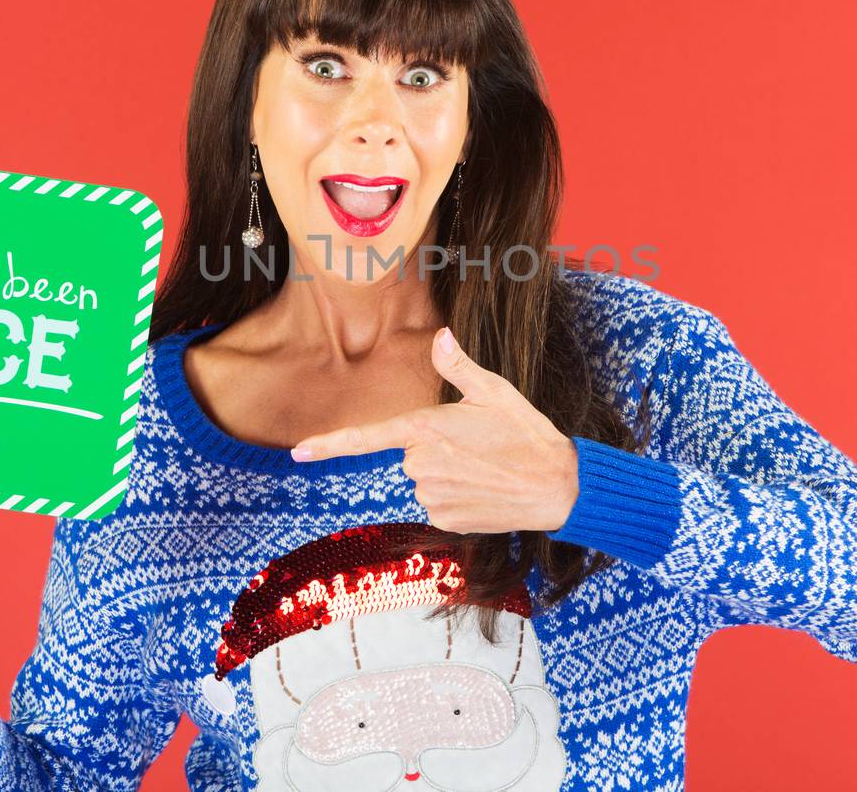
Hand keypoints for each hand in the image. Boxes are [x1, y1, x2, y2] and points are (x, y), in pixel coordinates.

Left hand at [291, 327, 580, 532]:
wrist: (557, 487)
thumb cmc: (527, 433)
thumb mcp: (495, 392)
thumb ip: (458, 366)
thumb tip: (440, 335)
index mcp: (428, 428)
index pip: (367, 437)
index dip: (330, 444)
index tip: (298, 453)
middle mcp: (422, 465)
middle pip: (411, 453)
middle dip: (437, 448)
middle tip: (478, 446)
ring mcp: (430, 496)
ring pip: (424, 479)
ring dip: (448, 473)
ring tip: (486, 468)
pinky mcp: (443, 520)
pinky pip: (436, 503)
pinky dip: (456, 497)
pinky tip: (484, 491)